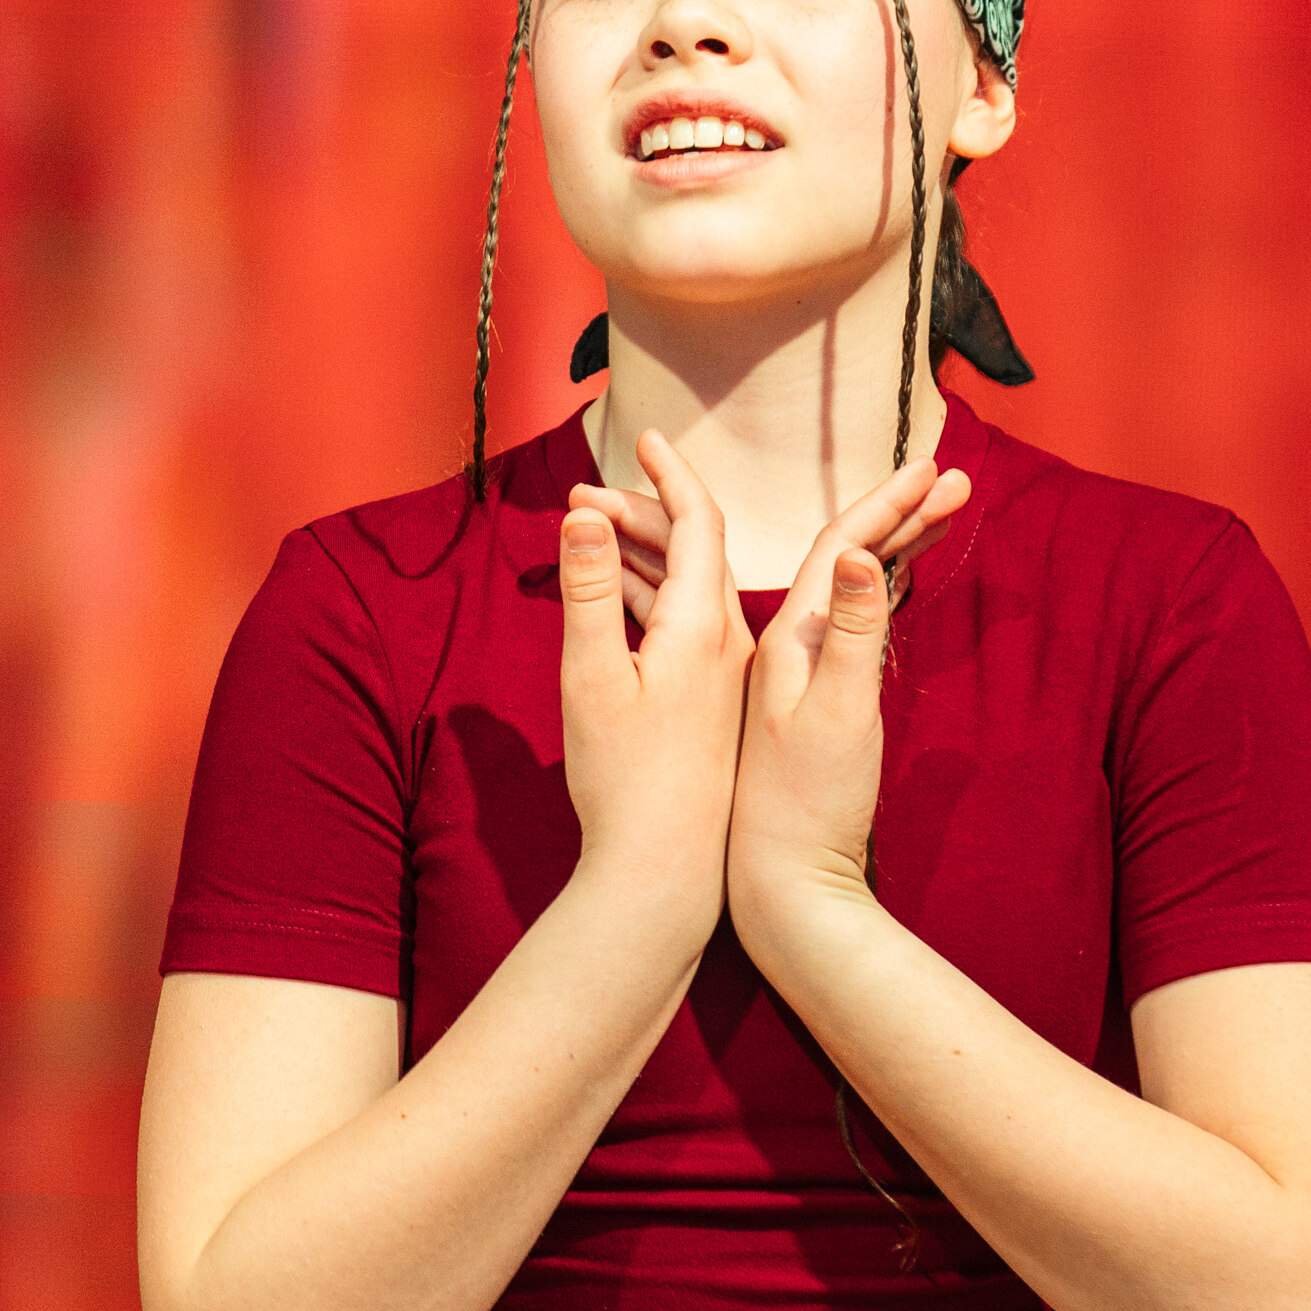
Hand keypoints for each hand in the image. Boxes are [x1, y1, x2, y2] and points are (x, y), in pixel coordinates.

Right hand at [557, 429, 752, 922]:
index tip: (646, 437)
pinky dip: (649, 597)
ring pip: (688, 588)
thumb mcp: (592, 680)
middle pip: (693, 549)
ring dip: (642, 553)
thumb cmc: (629, 783)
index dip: (670, 474)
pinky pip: (686, 625)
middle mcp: (726, 642)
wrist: (672, 874)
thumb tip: (585, 515)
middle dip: (641, 510)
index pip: (698, 523)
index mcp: (703, 626)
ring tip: (589, 530)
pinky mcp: (712, 705)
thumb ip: (589, 592)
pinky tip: (617, 600)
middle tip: (584, 493)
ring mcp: (724, 675)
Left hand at [723, 461, 971, 937]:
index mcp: (789, 638)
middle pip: (844, 556)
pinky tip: (897, 582)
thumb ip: (852, 633)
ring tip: (944, 514)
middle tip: (958, 479)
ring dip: (892, 545)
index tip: (937, 467)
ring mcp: (800, 675)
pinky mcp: (813, 704)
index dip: (890, 503)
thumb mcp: (839, 715)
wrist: (781, 882)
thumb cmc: (809, 807)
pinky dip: (879, 592)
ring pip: (846, 588)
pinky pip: (848, 624)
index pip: (840, 544)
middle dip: (900, 512)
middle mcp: (789, 647)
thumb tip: (858, 554)